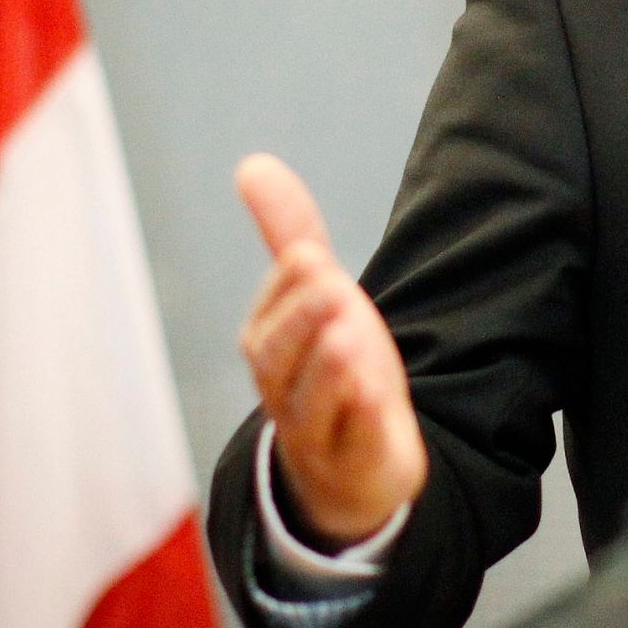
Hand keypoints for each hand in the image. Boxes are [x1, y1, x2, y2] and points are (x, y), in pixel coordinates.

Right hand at [236, 153, 428, 547]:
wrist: (354, 463)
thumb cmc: (329, 367)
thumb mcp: (317, 295)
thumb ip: (288, 233)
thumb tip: (252, 164)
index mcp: (271, 345)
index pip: (271, 315)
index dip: (291, 288)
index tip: (312, 257)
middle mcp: (284, 389)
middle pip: (281, 359)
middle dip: (304, 323)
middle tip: (332, 286)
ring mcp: (317, 431)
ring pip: (313, 405)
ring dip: (330, 372)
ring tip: (350, 339)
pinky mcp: (354, 461)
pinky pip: (352, 444)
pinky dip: (359, 420)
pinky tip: (375, 395)